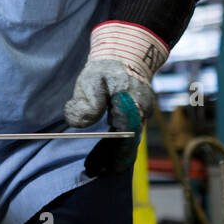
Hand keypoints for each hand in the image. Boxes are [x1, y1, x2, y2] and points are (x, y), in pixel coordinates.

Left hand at [64, 22, 165, 175]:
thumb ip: (87, 101)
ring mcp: (143, 111)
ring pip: (130, 138)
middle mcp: (142, 109)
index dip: (118, 152)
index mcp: (131, 102)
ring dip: (115, 152)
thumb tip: (80, 123)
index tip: (107, 168)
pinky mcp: (139, 112)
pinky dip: (119, 143)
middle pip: (129, 140)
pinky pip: (130, 131)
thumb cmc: (105, 66)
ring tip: (98, 167)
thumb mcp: (91, 78)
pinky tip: (106, 152)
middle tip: (97, 172)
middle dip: (114, 158)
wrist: (125, 52)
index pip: (126, 133)